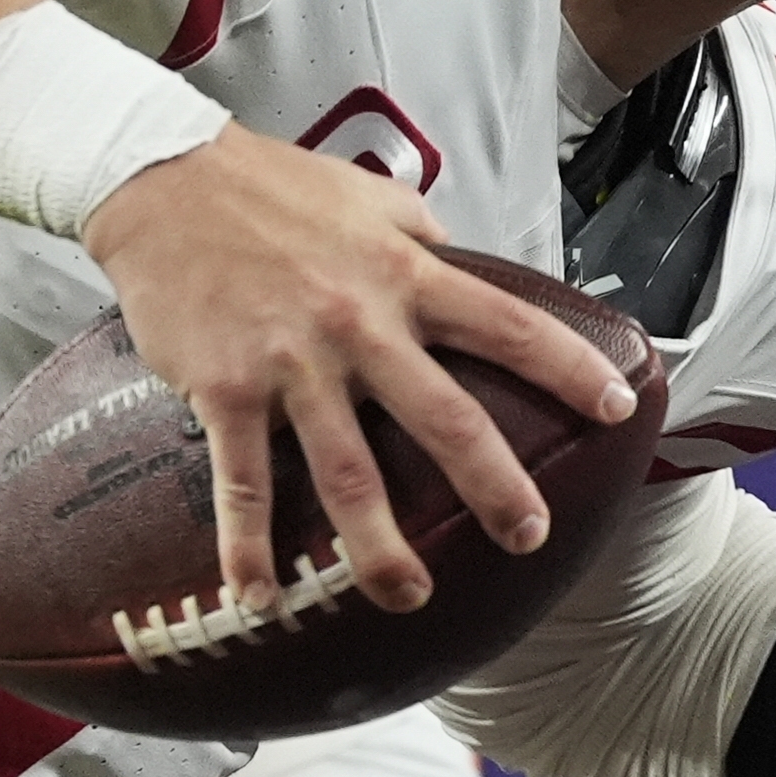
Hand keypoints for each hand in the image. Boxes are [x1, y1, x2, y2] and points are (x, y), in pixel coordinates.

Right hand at [82, 124, 636, 619]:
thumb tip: (456, 259)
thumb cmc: (264, 184)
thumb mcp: (365, 195)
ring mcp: (291, 364)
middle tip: (528, 535)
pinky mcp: (226, 390)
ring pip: (348, 474)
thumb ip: (417, 236)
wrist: (160, 179)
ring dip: (381, 547)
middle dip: (495, 486)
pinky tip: (261, 597)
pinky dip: (250, 548)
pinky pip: (242, 483)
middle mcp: (356, 324)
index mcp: (401, 275)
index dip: (566, 367)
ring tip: (409, 594)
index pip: (506, 324)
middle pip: (444, 418)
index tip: (614, 407)